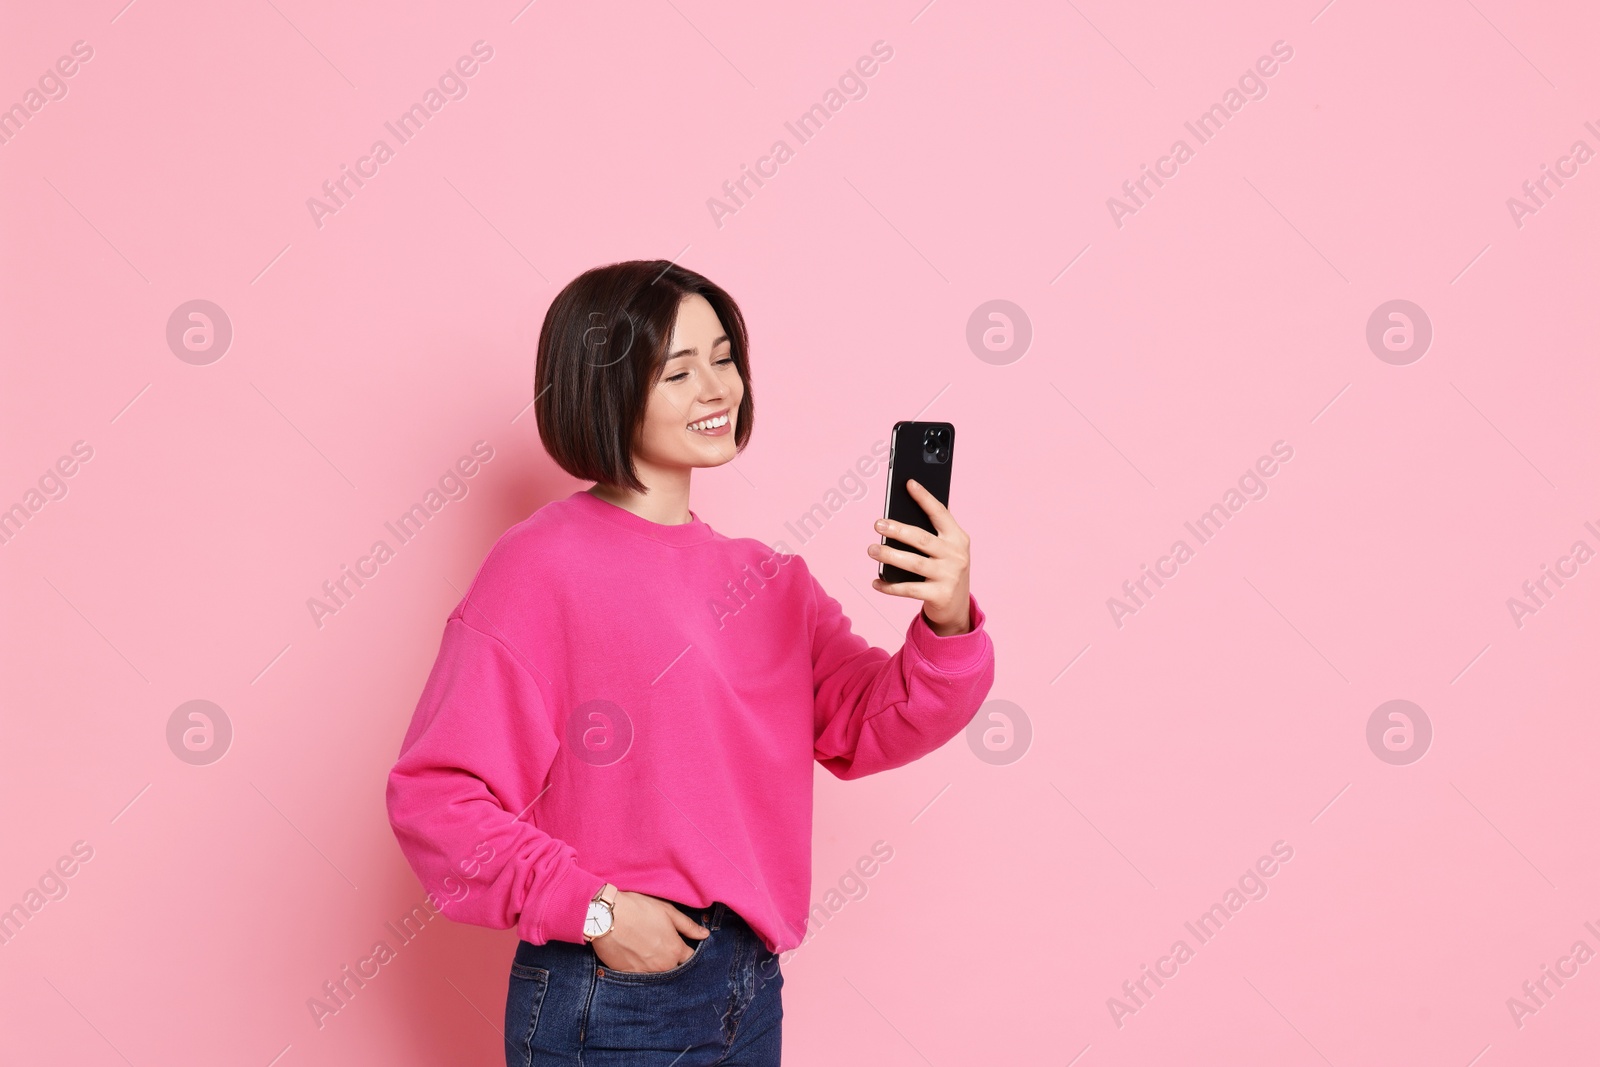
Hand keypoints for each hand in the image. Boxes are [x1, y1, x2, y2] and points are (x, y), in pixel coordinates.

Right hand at [590, 890, 708, 973]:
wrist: (605, 917)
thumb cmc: (638, 910)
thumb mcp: (668, 912)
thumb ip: (688, 926)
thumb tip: (705, 935)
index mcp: (675, 951)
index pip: (690, 958)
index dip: (687, 950)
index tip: (682, 944)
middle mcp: (663, 966)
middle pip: (674, 968)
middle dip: (673, 960)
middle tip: (662, 946)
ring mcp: (645, 973)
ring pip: (658, 974)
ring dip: (657, 966)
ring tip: (648, 950)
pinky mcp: (628, 975)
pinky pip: (640, 977)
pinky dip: (641, 969)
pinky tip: (636, 956)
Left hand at [868, 478, 972, 635]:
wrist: (957, 607)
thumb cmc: (945, 569)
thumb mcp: (947, 549)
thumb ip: (932, 532)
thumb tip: (903, 512)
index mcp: (958, 538)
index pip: (940, 514)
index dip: (925, 498)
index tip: (909, 483)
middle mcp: (956, 555)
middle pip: (922, 539)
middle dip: (898, 530)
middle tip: (878, 524)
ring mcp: (949, 576)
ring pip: (914, 564)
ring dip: (889, 555)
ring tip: (872, 550)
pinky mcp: (939, 595)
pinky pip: (909, 589)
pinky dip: (890, 586)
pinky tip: (876, 581)